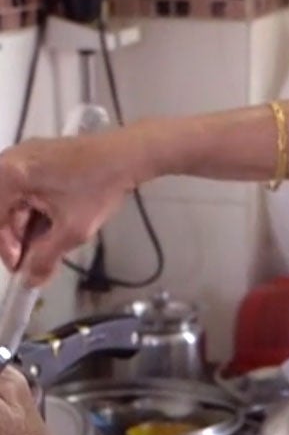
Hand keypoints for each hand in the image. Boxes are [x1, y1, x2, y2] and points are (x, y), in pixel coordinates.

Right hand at [0, 131, 137, 284]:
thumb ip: (46, 258)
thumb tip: (30, 282)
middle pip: (2, 208)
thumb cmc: (98, 188)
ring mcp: (25, 155)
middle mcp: (9, 160)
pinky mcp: (39, 155)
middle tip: (37, 256)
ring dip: (28, 223)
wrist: (129, 153)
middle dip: (18, 236)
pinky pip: (26, 187)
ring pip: (15, 200)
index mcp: (8, 174)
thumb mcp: (71, 230)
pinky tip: (54, 220)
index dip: (6, 248)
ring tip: (51, 239)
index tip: (22, 267)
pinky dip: (36, 207)